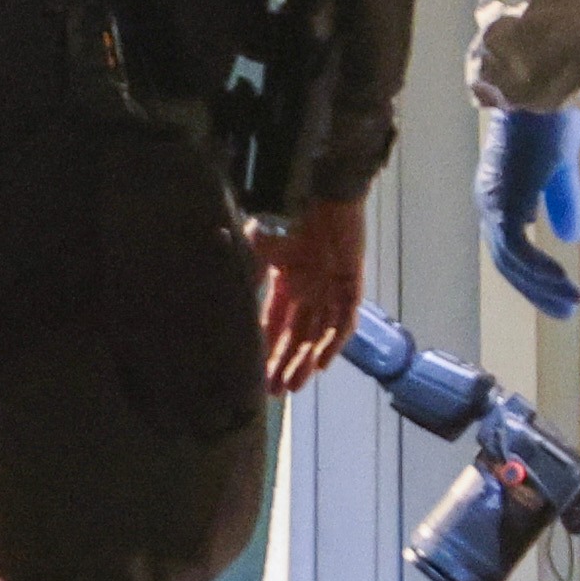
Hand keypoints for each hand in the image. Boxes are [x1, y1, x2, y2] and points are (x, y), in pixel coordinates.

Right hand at [254, 197, 366, 394]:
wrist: (316, 188)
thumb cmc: (283, 212)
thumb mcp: (255, 249)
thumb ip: (247, 278)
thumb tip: (228, 306)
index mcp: (286, 280)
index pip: (274, 323)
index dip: (266, 349)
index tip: (256, 374)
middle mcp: (309, 288)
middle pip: (297, 336)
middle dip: (285, 364)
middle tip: (273, 393)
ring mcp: (331, 288)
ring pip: (319, 335)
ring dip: (306, 361)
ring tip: (292, 387)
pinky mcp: (351, 284)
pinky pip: (345, 322)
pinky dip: (333, 343)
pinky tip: (322, 364)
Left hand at [478, 105, 579, 320]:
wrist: (540, 93)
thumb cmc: (550, 121)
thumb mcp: (561, 169)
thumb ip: (561, 202)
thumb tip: (569, 239)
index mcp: (500, 195)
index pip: (511, 248)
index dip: (534, 274)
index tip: (561, 293)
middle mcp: (489, 203)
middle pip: (506, 262)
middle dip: (536, 289)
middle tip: (565, 311)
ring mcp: (492, 203)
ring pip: (509, 261)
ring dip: (540, 286)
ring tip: (570, 303)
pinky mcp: (501, 202)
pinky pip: (515, 249)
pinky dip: (538, 269)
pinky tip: (563, 281)